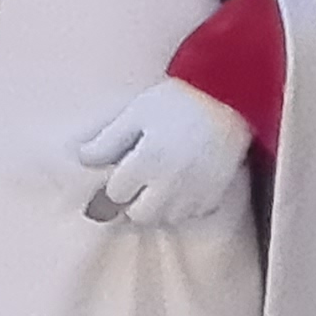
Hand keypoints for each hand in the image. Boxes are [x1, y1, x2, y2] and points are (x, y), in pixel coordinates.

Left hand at [74, 78, 252, 226]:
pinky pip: (194, 213)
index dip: (112, 185)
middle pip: (141, 216)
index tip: (117, 175)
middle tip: (135, 186)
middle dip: (133, 204)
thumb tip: (84, 159)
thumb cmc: (179, 101)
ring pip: (168, 218)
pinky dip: (184, 206)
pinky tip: (182, 186)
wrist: (231, 97)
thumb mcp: (137, 112)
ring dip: (159, 207)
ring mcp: (197, 190)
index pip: (117, 194)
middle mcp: (172, 182)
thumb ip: (109, 140)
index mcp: (149, 160)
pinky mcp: (217, 192)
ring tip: (159, 185)